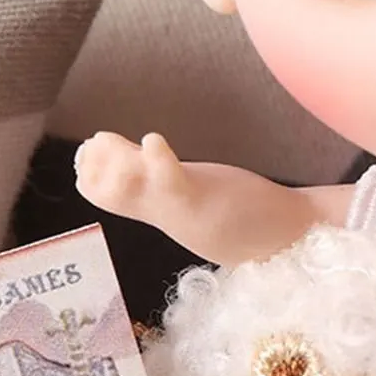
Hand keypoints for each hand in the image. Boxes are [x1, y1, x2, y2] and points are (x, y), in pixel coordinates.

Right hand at [73, 129, 354, 265]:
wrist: (288, 236)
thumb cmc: (243, 216)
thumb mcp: (193, 199)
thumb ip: (167, 184)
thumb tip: (141, 160)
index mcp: (159, 210)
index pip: (109, 196)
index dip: (92, 175)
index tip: (87, 155)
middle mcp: (162, 212)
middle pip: (110, 194)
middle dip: (95, 169)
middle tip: (93, 145)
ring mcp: (179, 208)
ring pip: (131, 190)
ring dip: (113, 165)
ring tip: (103, 139)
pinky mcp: (203, 201)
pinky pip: (173, 184)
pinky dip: (159, 163)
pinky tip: (152, 142)